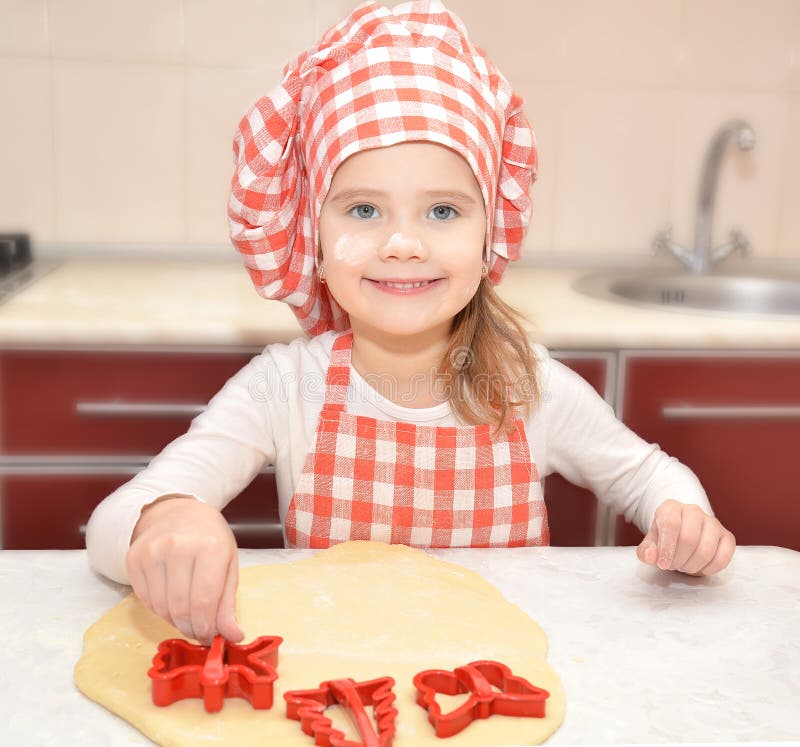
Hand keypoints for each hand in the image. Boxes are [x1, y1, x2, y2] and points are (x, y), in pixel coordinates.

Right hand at [126, 495, 244, 643]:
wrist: (178, 512)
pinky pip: (145, 599)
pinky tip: (170, 600)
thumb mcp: (228, 565)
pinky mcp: (134, 558)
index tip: (209, 636)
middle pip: (181, 608)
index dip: (206, 627)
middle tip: (198, 631)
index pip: (204, 602)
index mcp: (209, 547)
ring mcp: (153, 551)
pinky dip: (159, 608)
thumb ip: (228, 603)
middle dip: (191, 627)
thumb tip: (233, 635)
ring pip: (161, 607)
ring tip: (186, 614)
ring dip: (175, 620)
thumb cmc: (209, 539)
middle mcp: (178, 547)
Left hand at [636, 499, 735, 575]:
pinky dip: (710, 568)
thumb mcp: (651, 543)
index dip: (666, 548)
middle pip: (689, 539)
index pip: (671, 524)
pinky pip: (723, 557)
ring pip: (706, 550)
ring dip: (693, 566)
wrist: (682, 534)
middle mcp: (693, 511)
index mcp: (671, 508)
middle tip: (673, 566)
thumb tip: (650, 556)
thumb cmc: (665, 538)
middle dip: (679, 560)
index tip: (663, 564)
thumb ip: (646, 551)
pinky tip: (700, 568)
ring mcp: (713, 522)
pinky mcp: (727, 536)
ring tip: (684, 566)